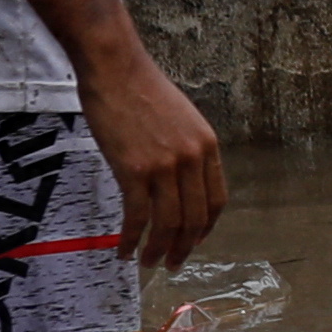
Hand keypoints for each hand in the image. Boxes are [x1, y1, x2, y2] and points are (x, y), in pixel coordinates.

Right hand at [85, 40, 227, 269]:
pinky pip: (138, 216)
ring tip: (149, 263)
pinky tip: (124, 251)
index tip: (194, 241)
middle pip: (195, 218)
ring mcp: (165, 166)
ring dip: (158, 249)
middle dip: (184, 248)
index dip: (206, 227)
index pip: (216, 200)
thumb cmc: (141, 89)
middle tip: (171, 264)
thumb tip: (180, 181)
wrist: (115, 68)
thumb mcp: (182, 119)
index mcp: (208, 147)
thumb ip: (186, 150)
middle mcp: (192, 159)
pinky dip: (132, 239)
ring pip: (169, 223)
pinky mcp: (135, 170)